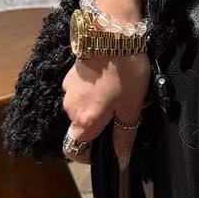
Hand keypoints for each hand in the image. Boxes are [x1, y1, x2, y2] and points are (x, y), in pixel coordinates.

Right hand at [62, 53, 149, 169]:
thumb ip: (124, 137)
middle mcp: (69, 109)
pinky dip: (91, 95)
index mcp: (84, 122)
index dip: (89, 156)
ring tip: (117, 95)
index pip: (74, 151)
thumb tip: (121, 163)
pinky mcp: (69, 76)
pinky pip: (79, 95)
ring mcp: (67, 91)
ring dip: (94, 109)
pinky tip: (108, 82)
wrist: (112, 34)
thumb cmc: (125, 74)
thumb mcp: (131, 109)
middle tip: (120, 116)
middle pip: (79, 130)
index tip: (106, 150)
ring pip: (79, 110)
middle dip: (97, 129)